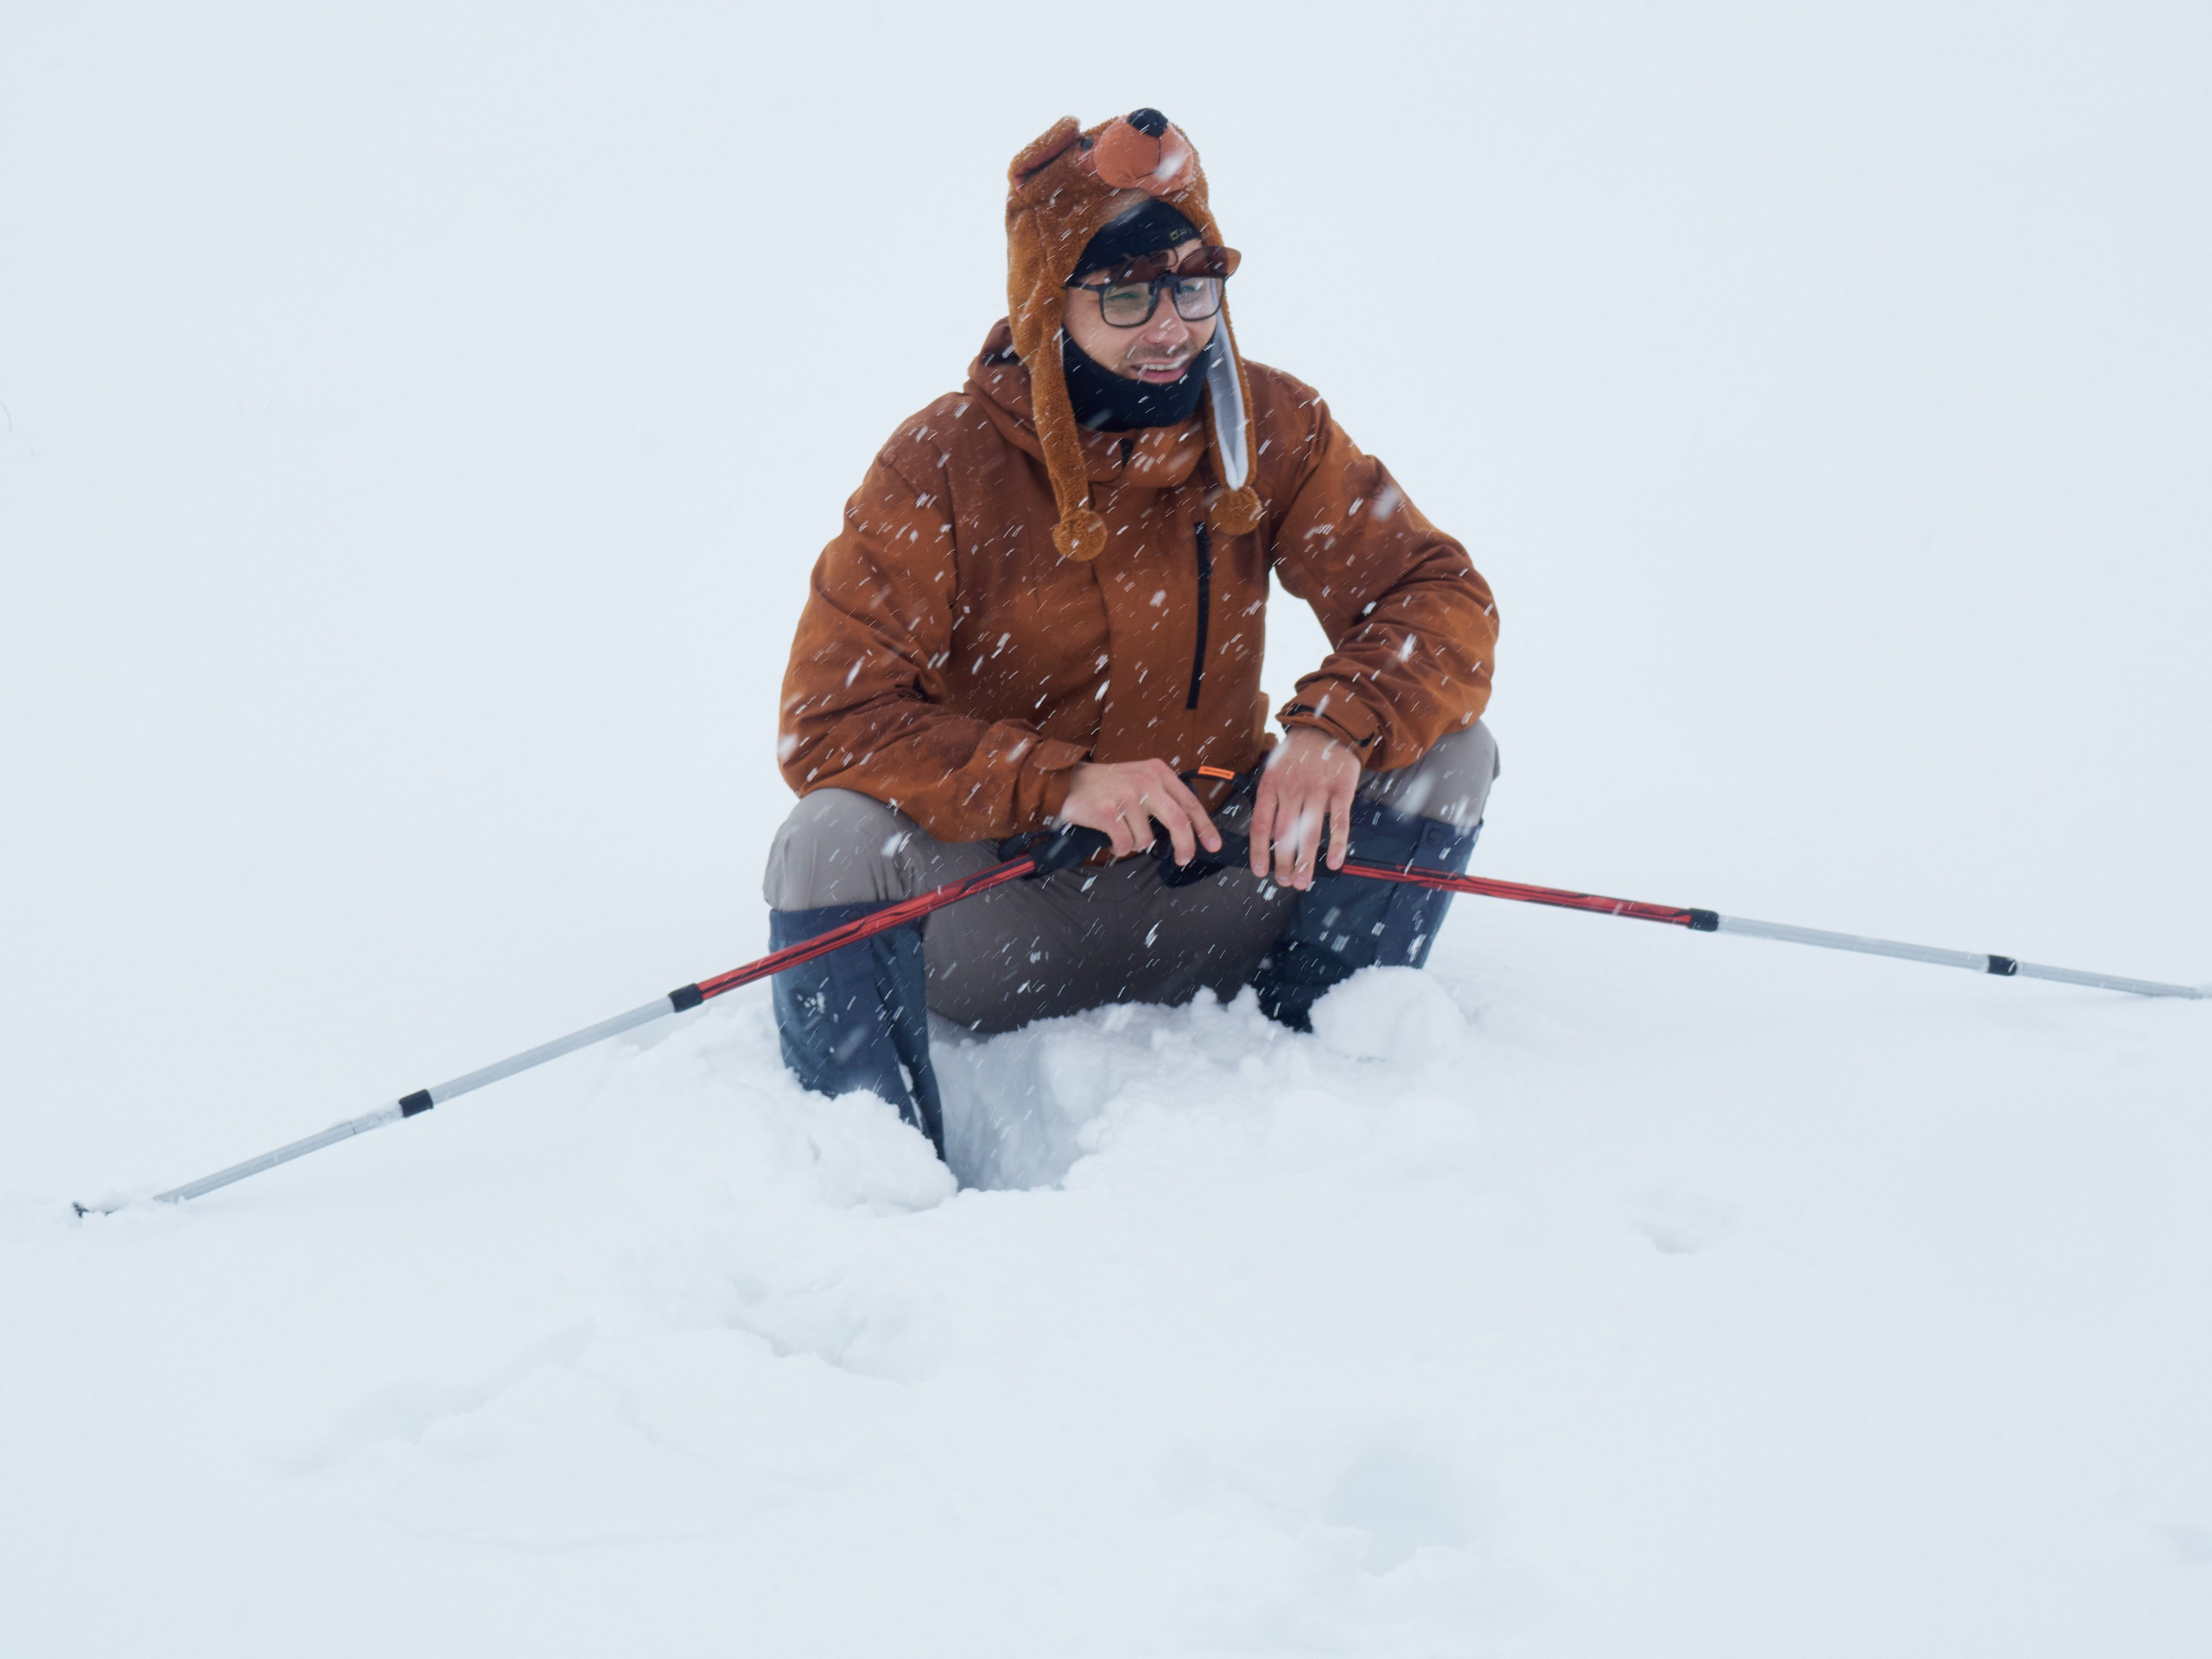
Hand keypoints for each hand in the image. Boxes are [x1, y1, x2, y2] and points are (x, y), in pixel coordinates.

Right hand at [1057, 758, 1223, 864]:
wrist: (1068, 780)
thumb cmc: (1108, 785)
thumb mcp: (1140, 777)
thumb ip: (1163, 796)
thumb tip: (1188, 827)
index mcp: (1157, 772)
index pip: (1189, 802)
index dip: (1204, 826)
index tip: (1213, 844)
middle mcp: (1145, 781)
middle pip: (1178, 821)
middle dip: (1184, 845)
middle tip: (1183, 859)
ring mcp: (1126, 796)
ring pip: (1146, 839)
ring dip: (1136, 843)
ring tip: (1123, 832)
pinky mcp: (1108, 811)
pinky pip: (1125, 844)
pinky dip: (1119, 847)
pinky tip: (1111, 837)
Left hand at [1249, 728, 1359, 889]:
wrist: (1328, 725)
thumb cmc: (1298, 753)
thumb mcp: (1274, 769)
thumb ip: (1271, 799)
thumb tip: (1268, 836)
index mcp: (1271, 785)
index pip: (1262, 825)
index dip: (1260, 852)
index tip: (1261, 871)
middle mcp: (1292, 788)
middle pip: (1285, 834)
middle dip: (1284, 863)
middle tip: (1286, 882)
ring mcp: (1317, 789)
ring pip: (1309, 833)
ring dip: (1306, 861)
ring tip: (1303, 881)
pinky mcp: (1341, 789)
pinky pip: (1339, 821)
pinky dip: (1337, 844)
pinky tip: (1334, 862)